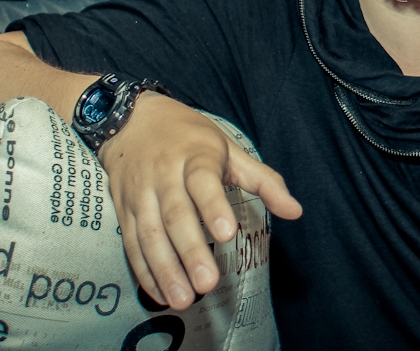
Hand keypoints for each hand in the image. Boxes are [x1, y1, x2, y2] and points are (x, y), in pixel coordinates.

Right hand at [99, 93, 301, 309]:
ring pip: (150, 234)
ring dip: (165, 269)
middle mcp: (164, 175)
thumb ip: (263, 181)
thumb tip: (295, 211)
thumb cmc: (189, 137)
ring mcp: (140, 193)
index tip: (226, 234)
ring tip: (183, 299)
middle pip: (176, 215)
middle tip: (207, 283)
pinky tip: (160, 293)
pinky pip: (132, 243)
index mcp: (194, 156)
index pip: (203, 181)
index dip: (213, 207)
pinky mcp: (124, 210)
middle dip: (190, 251)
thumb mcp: (230, 149)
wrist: (131, 120)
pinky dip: (144, 271)